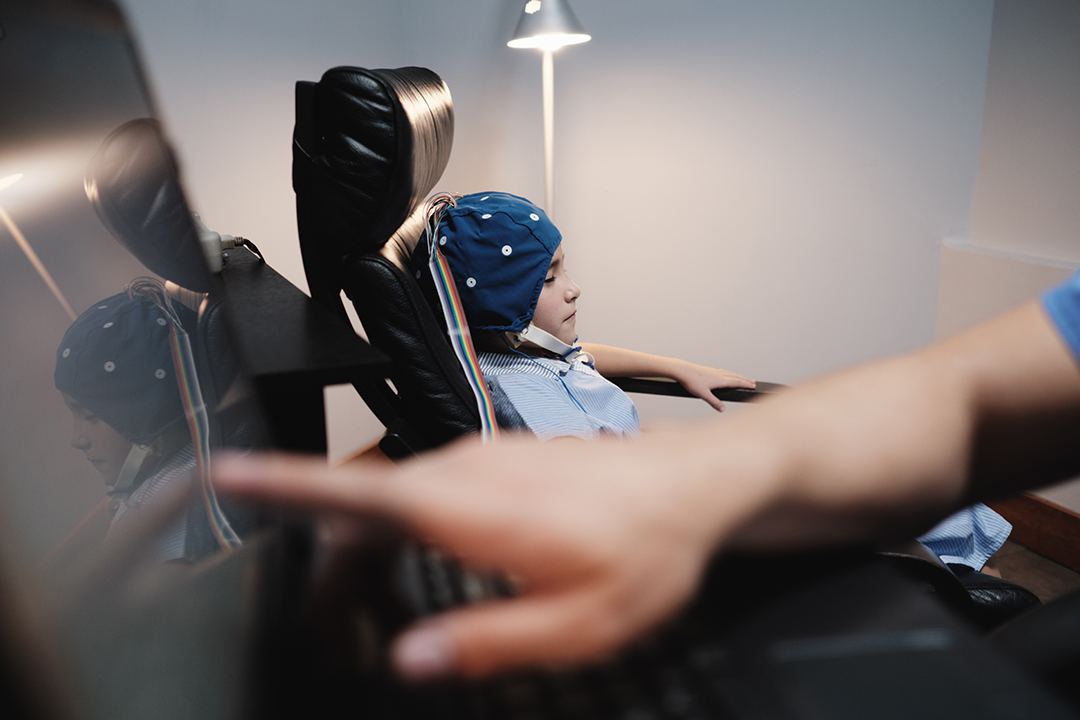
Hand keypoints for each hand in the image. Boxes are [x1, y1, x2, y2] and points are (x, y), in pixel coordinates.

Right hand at [214, 429, 758, 679]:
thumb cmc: (644, 548)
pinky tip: (427, 573)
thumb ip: (484, 644)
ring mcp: (475, 461)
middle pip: (355, 515)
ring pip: (387, 506)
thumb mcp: (575, 624)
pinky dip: (401, 537)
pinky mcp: (492, 464)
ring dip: (367, 561)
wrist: (690, 487)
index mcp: (465, 506)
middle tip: (332, 636)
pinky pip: (421, 495)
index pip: (348, 491)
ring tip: (380, 620)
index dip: (278, 485)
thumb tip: (409, 659)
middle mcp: (459, 471)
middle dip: (329, 576)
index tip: (224, 475)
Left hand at [669, 360, 755, 411]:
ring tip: (742, 378)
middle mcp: (718, 374)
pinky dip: (729, 374)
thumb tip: (722, 409)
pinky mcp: (708, 370)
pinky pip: (723, 371)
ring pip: (729, 373)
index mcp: (719, 380)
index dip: (745, 384)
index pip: (736, 382)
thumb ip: (714, 402)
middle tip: (753, 382)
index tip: (753, 385)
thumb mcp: (703, 394)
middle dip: (744, 380)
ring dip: (737, 376)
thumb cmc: (691, 381)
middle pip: (735, 377)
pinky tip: (726, 375)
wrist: (682, 370)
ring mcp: (713, 371)